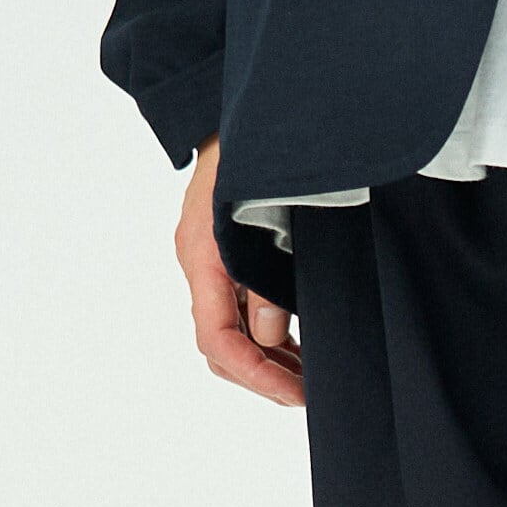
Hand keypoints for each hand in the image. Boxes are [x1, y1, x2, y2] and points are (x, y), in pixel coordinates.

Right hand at [175, 136, 304, 405]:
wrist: (240, 111)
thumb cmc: (257, 156)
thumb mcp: (273, 216)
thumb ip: (270, 280)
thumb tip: (270, 336)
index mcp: (203, 257)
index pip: (218, 339)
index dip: (256, 374)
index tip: (296, 394)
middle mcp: (199, 265)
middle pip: (220, 347)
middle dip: (261, 377)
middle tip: (307, 395)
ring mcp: (208, 262)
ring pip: (229, 334)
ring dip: (266, 361)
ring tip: (307, 379)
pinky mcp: (222, 258)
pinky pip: (236, 312)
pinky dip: (265, 337)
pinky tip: (296, 348)